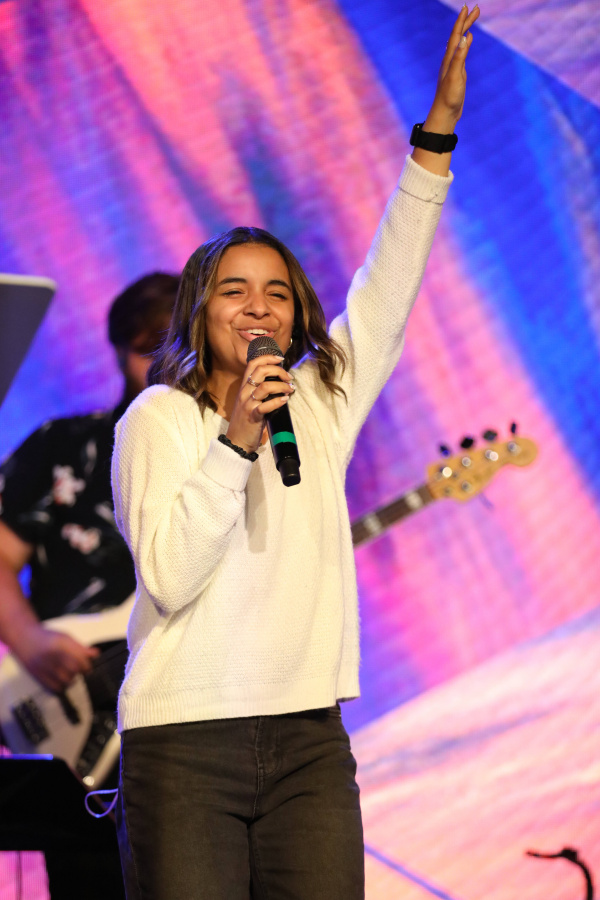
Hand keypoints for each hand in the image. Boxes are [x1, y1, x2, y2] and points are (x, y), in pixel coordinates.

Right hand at [17, 625, 99, 692]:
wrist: (24, 638)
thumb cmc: (48, 637)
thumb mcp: (65, 637)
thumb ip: (80, 647)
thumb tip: (96, 654)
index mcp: (61, 643)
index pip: (80, 658)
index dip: (87, 665)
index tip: (88, 667)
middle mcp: (52, 654)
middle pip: (73, 670)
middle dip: (80, 672)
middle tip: (81, 671)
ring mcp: (43, 665)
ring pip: (65, 680)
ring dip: (72, 680)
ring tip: (71, 675)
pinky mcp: (37, 675)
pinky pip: (53, 686)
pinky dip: (61, 686)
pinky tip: (62, 680)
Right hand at [225, 355, 294, 453]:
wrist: (236, 441)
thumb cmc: (246, 421)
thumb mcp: (249, 401)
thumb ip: (259, 390)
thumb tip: (278, 380)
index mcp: (243, 386)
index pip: (253, 363)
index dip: (267, 357)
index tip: (280, 359)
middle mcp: (244, 392)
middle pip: (260, 371)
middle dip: (278, 370)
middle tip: (289, 378)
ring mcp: (247, 404)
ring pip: (265, 387)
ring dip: (282, 386)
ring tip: (290, 390)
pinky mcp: (253, 416)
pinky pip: (266, 406)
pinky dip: (277, 401)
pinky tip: (284, 401)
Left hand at [427, 5, 479, 131]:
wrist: (445, 114)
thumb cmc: (449, 98)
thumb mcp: (455, 77)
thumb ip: (459, 58)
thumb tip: (464, 37)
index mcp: (449, 59)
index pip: (456, 35)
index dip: (461, 21)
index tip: (467, 7)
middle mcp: (450, 60)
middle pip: (458, 36)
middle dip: (466, 21)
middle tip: (476, 8)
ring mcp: (453, 66)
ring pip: (460, 42)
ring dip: (466, 29)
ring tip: (472, 19)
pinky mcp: (457, 72)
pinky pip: (461, 52)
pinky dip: (465, 43)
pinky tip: (468, 40)